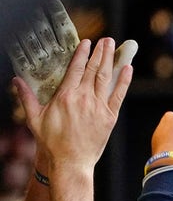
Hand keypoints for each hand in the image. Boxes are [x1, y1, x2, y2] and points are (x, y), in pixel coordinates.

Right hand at [13, 38, 132, 170]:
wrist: (71, 162)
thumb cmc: (52, 143)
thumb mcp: (35, 119)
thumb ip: (27, 98)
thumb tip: (16, 80)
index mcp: (65, 96)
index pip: (76, 69)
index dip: (82, 54)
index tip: (87, 42)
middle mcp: (83, 98)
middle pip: (93, 69)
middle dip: (99, 52)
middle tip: (105, 39)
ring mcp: (98, 106)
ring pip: (106, 78)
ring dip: (110, 60)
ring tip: (113, 47)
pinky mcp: (109, 117)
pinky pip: (118, 95)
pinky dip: (124, 81)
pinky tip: (127, 69)